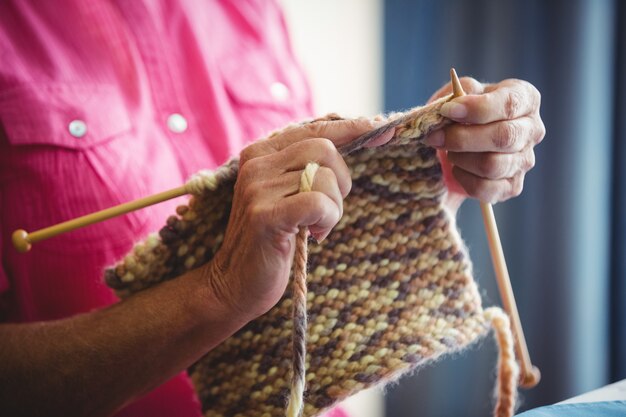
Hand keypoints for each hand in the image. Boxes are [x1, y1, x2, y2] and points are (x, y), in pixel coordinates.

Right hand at [204, 119, 392, 319]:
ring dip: (333, 208)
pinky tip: (315, 234)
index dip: (352, 128)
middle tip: (329, 209)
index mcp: (261, 152)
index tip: (383, 129)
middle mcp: (256, 162)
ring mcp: (258, 188)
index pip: (315, 128)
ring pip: (325, 177)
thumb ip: (310, 166)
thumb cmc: (273, 238)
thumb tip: (362, 132)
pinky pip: (318, 203)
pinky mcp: (265, 215)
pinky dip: (327, 219)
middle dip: (341, 180)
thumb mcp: (288, 193)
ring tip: (316, 226)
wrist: (235, 282)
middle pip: (325, 148)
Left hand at [424, 77, 545, 206]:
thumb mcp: (460, 92)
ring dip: (461, 159)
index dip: (476, 108)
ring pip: (493, 165)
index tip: (447, 110)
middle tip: (435, 137)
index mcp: (525, 99)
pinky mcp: (512, 186)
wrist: (459, 140)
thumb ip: (460, 92)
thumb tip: (455, 103)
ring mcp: (525, 161)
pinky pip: (486, 189)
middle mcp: (532, 130)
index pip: (509, 104)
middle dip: (463, 138)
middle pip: (503, 137)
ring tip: (448, 152)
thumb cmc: (463, 111)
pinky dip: (464, 179)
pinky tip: (457, 168)